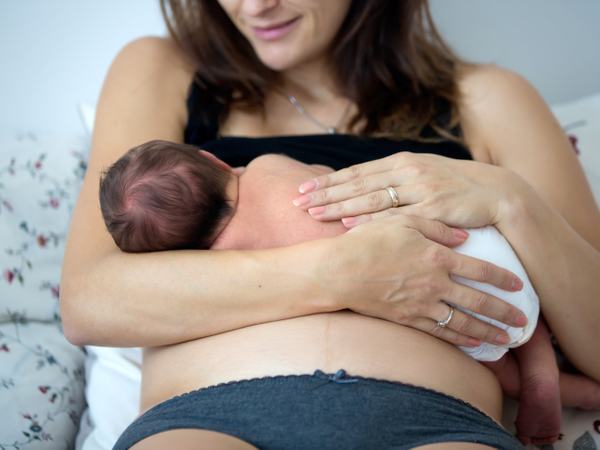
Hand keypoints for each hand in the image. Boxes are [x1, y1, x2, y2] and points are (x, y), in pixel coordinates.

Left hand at [292, 151, 521, 228]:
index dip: (328, 181)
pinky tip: (349, 224)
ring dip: (339, 206)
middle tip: (297, 201)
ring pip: (371, 198)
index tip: (303, 188)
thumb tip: (364, 190)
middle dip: (325, 193)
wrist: (498, 193)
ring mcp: (421, 189)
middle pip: (357, 184)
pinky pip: (397, 216)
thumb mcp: (423, 175)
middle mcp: (408, 172)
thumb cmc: (456, 187)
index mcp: (402, 163)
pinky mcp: (434, 208)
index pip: (357, 173)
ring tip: (313, 212)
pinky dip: (371, 220)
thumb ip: (394, 180)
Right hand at [322, 214, 526, 346]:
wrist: (339, 271)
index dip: (502, 278)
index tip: (519, 286)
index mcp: (437, 257)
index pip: (480, 269)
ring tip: (506, 340)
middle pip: (478, 301)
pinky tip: (473, 345)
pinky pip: (439, 332)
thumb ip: (436, 227)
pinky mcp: (407, 319)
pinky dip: (459, 339)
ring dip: (487, 332)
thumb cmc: (368, 241)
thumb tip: (464, 237)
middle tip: (523, 321)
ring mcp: (421, 305)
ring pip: (463, 322)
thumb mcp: (402, 222)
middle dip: (504, 312)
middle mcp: (435, 284)